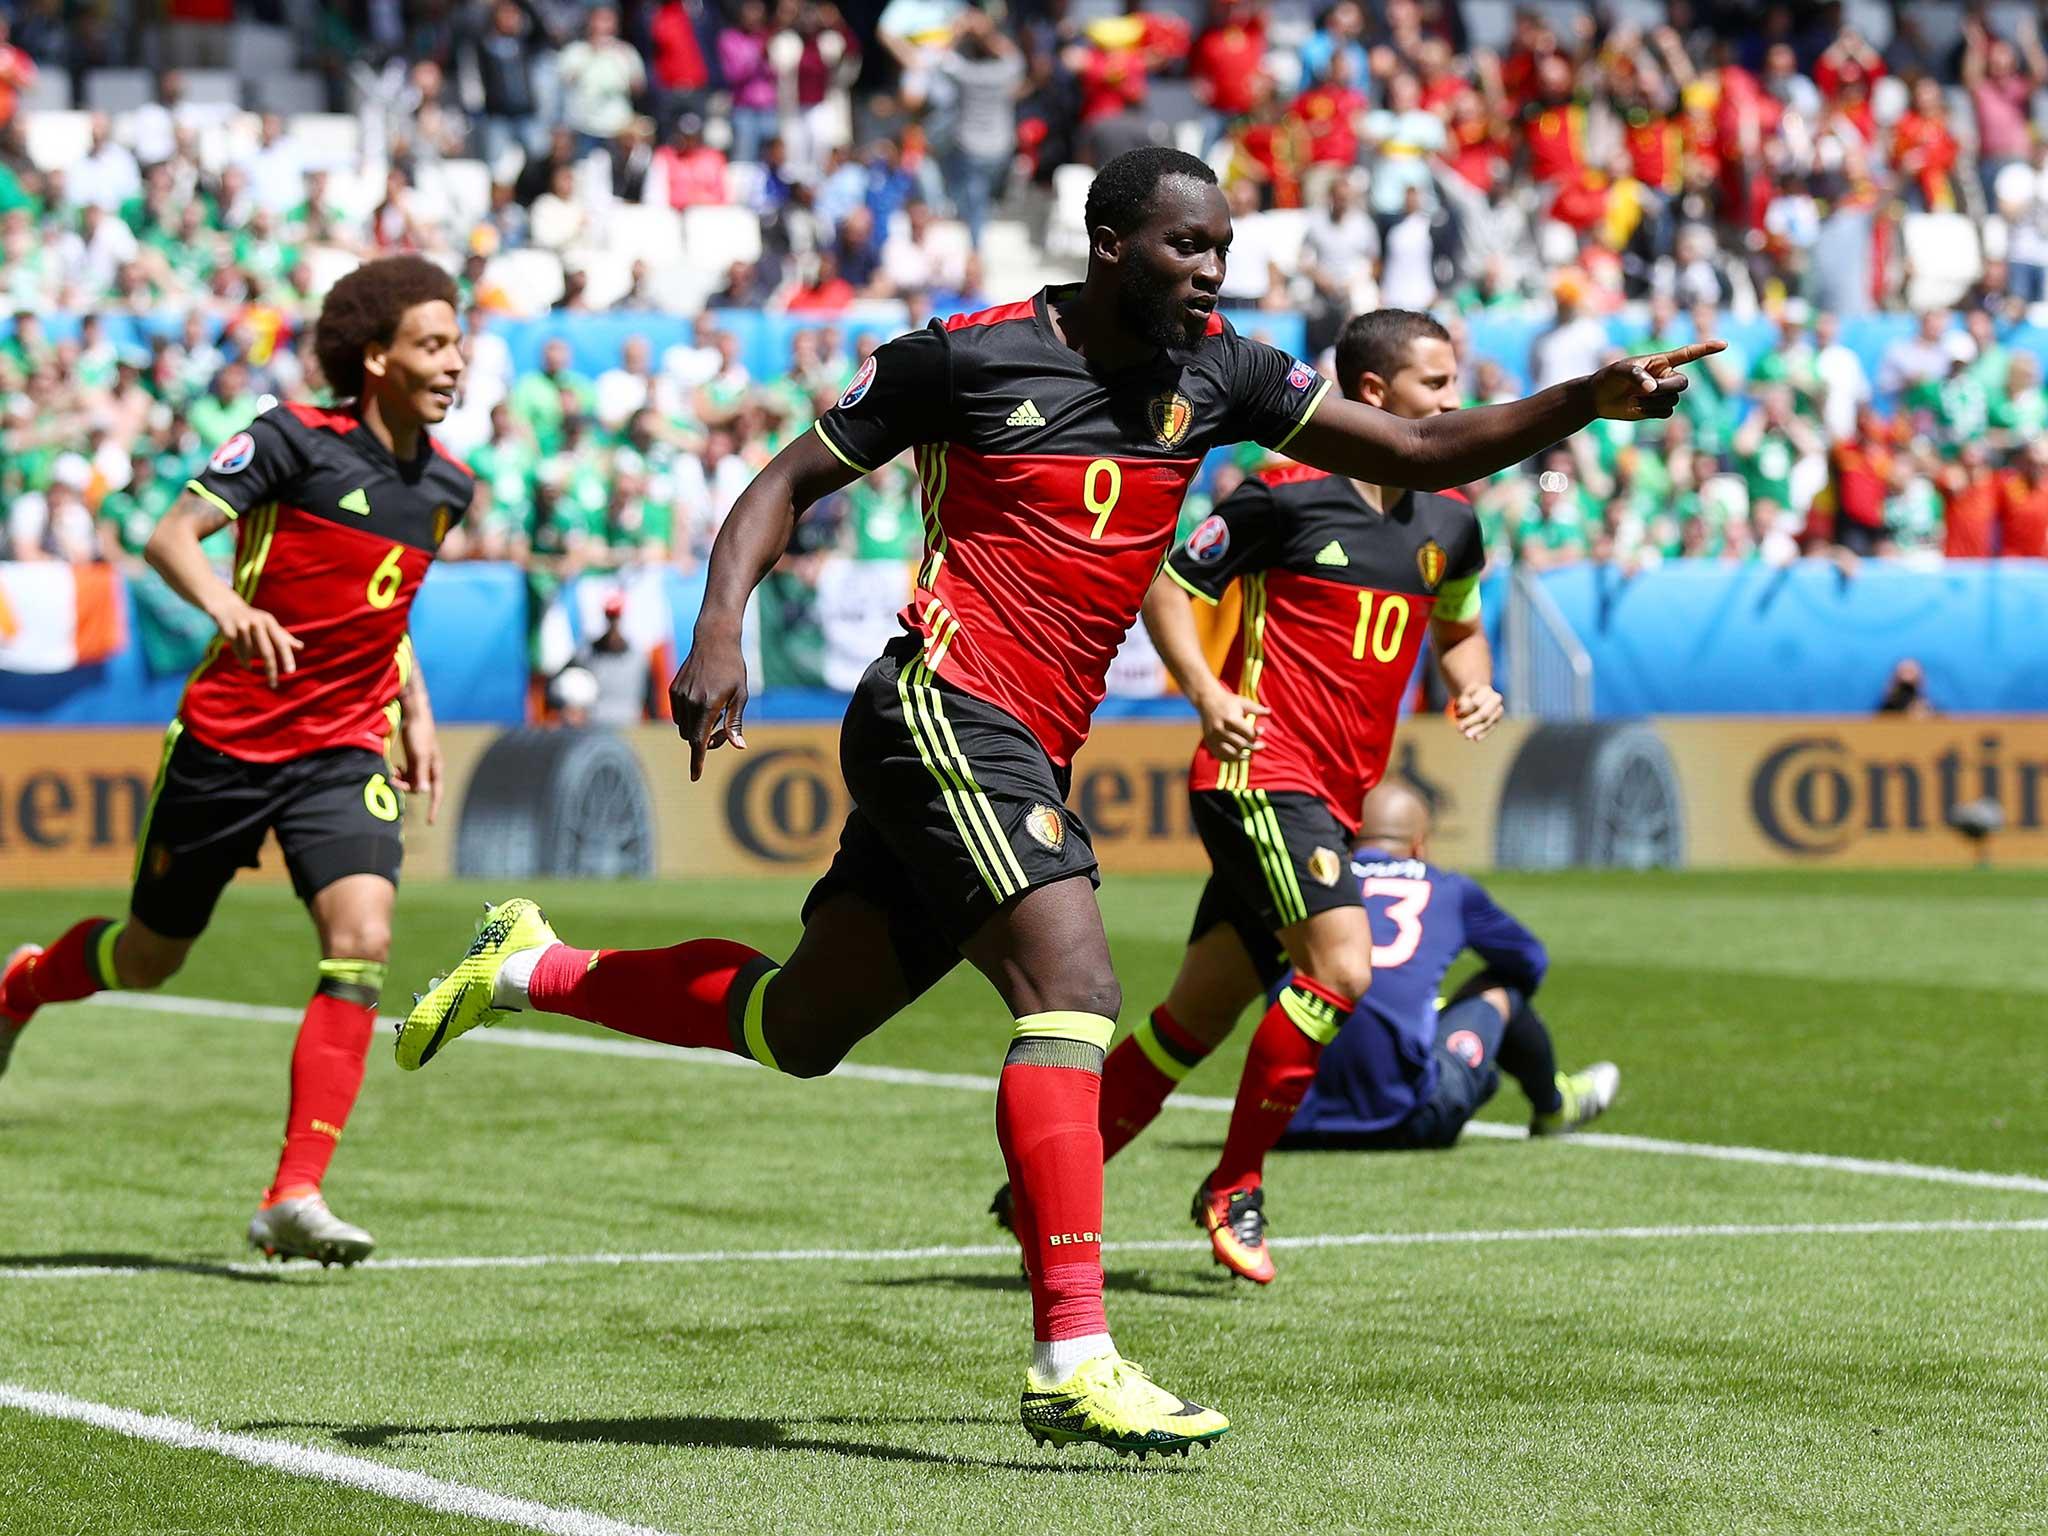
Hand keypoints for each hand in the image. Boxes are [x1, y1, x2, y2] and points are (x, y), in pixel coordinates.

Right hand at [213, 595, 302, 685]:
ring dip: (251, 661)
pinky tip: (245, 664)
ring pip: (249, 653)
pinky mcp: (228, 630)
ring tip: (251, 664)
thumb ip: (284, 637)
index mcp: (269, 621)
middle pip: (266, 652)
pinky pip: (237, 652)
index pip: (281, 642)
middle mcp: (257, 622)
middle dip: (271, 670)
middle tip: (274, 684)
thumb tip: (301, 647)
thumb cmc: (253, 620)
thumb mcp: (269, 625)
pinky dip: (242, 660)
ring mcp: (242, 626)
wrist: (226, 606)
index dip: (287, 657)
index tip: (291, 672)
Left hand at [392, 709, 442, 823]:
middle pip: (418, 787)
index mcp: (435, 768)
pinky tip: (393, 767)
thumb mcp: (419, 754)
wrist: (414, 715)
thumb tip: (424, 792)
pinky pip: (407, 773)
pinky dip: (399, 773)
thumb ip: (421, 773)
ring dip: (400, 779)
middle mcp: (429, 768)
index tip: (430, 822)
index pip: (436, 793)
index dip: (434, 808)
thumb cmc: (419, 733)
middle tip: (391, 779)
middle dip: (405, 786)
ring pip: (411, 780)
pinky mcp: (413, 758)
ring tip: (391, 772)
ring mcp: (421, 763)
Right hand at [670, 628, 748, 780]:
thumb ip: (735, 723)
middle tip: (723, 732)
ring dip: (697, 729)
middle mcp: (690, 702)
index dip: (697, 761)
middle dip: (705, 742)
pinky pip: (678, 715)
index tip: (695, 777)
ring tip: (715, 712)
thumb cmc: (733, 669)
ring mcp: (679, 695)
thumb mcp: (740, 695)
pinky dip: (689, 717)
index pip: (700, 741)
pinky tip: (703, 702)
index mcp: (708, 705)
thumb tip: (739, 746)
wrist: (714, 640)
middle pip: (692, 737)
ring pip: (683, 727)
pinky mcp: (673, 690)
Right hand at [1195, 686, 1266, 762]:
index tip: (1261, 730)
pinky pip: (1221, 756)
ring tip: (1250, 755)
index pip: (1248, 734)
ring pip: (1231, 754)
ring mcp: (1214, 737)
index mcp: (1230, 719)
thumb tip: (1269, 712)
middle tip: (1261, 746)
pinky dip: (1230, 759)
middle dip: (1253, 747)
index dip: (1256, 734)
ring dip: (1243, 756)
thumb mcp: (1243, 702)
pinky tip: (1238, 757)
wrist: (1207, 700)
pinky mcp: (1209, 742)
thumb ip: (1256, 708)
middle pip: (1241, 745)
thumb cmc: (1228, 701)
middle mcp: (1221, 729)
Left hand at [1452, 683, 1503, 740]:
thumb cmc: (1467, 695)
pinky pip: (1489, 729)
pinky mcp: (1496, 721)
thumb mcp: (1462, 695)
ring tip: (1466, 736)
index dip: (1466, 710)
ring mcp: (1497, 711)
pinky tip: (1476, 739)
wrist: (1477, 694)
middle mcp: (1496, 701)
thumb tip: (1463, 713)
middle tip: (1459, 729)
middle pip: (1483, 714)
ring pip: (1487, 723)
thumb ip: (1463, 702)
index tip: (1457, 714)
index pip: (1475, 703)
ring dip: (1476, 730)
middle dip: (1471, 722)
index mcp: (1486, 690)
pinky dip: (1482, 734)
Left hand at [1588, 339, 1723, 420]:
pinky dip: (1651, 411)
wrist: (1599, 398)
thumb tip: (1653, 389)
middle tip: (1647, 389)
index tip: (1724, 344)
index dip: (1706, 349)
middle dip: (1666, 388)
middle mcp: (1666, 376)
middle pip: (1683, 383)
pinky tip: (1636, 407)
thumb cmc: (1610, 377)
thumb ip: (1638, 376)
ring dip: (1653, 401)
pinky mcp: (1657, 409)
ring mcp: (1662, 393)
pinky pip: (1666, 412)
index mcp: (1661, 361)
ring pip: (1674, 399)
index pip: (1688, 354)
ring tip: (1634, 398)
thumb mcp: (1621, 370)